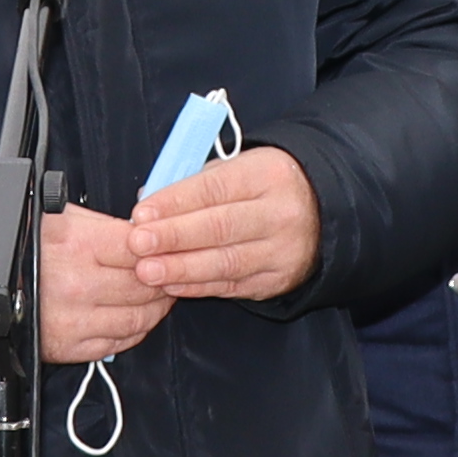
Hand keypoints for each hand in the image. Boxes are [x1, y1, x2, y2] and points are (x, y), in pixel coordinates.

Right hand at [38, 204, 166, 365]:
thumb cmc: (24, 249)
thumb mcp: (59, 218)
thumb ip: (105, 224)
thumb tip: (143, 229)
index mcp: (77, 245)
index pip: (141, 249)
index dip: (161, 250)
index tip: (167, 250)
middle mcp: (77, 284)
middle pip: (145, 286)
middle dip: (164, 280)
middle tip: (171, 275)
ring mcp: (75, 319)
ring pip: (139, 318)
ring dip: (156, 308)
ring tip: (158, 296)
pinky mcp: (71, 346)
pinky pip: (119, 342)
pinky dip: (135, 330)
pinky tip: (136, 317)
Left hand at [134, 145, 321, 306]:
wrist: (318, 214)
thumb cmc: (262, 188)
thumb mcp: (237, 170)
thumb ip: (194, 185)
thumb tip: (148, 203)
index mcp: (267, 175)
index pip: (215, 189)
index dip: (175, 203)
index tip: (142, 214)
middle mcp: (280, 213)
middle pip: (220, 227)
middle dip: (174, 237)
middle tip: (138, 244)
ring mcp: (282, 251)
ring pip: (226, 262)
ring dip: (181, 268)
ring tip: (147, 271)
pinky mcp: (276, 280)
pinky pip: (232, 285)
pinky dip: (198, 286)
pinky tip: (172, 285)